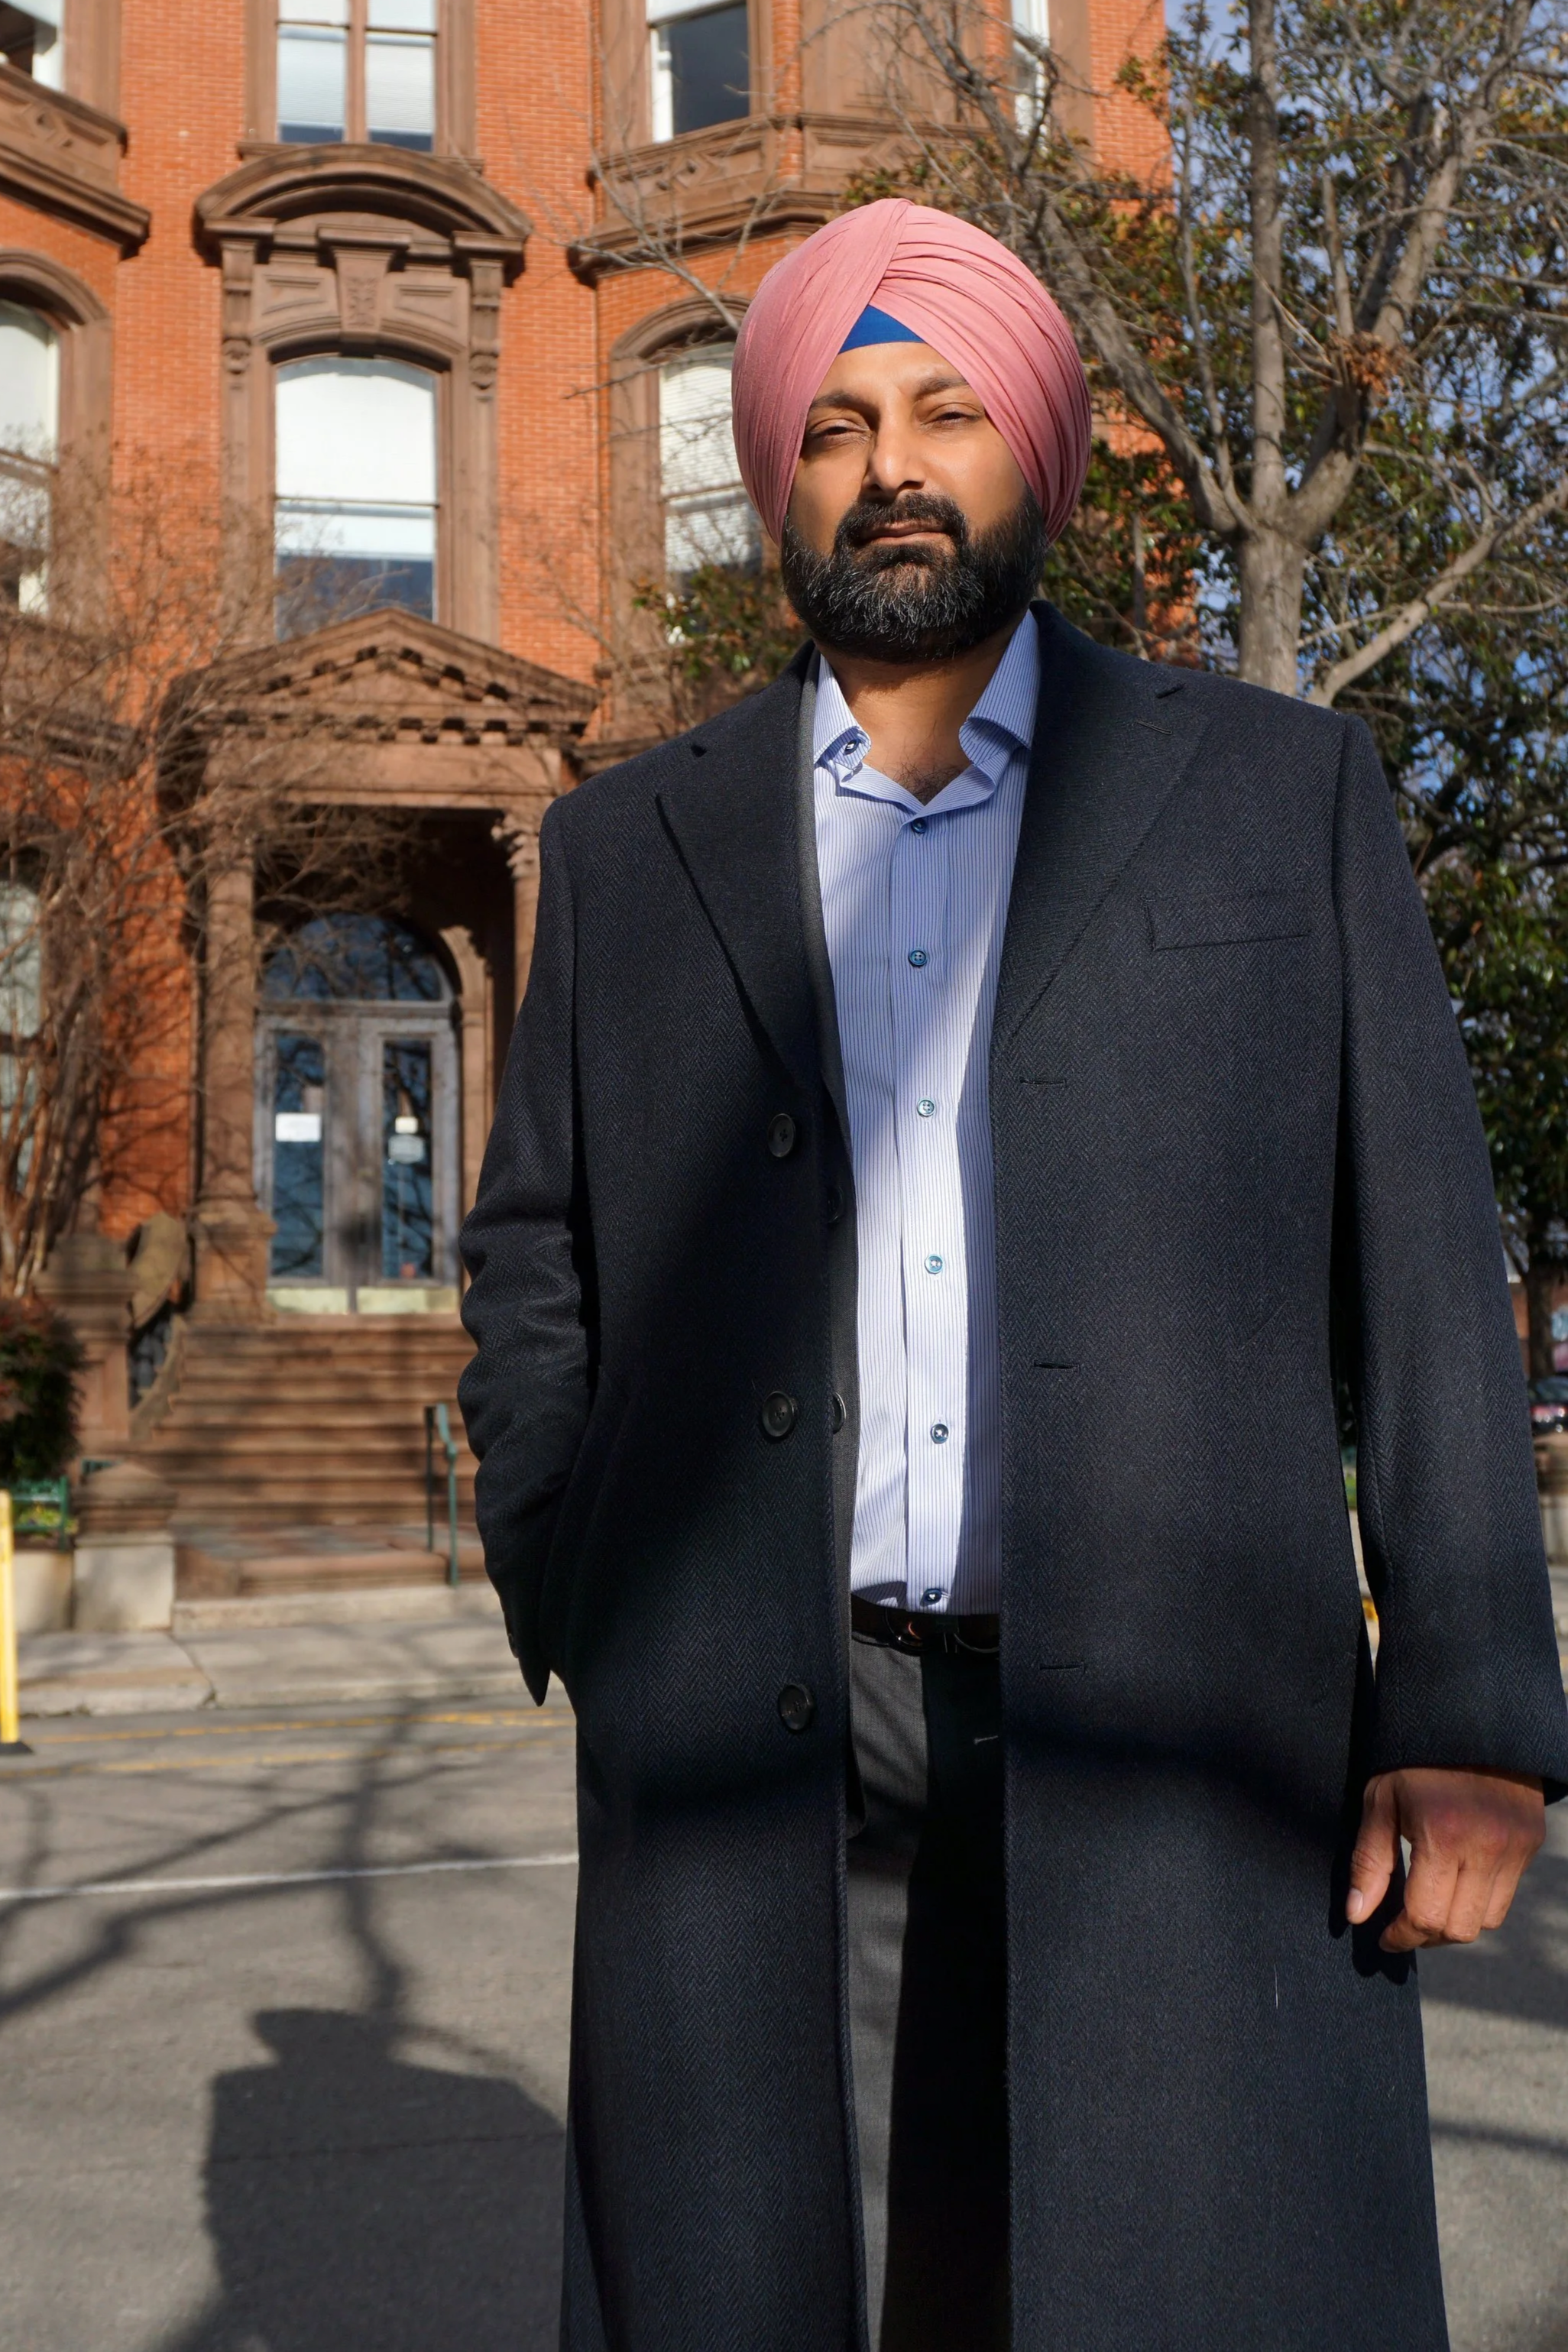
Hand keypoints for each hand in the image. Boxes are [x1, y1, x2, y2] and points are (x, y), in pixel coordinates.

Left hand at [1346, 1767, 1545, 1950]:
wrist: (1470, 1717)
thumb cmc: (1414, 1758)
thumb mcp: (1381, 1801)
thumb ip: (1369, 1862)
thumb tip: (1358, 1916)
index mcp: (1443, 1836)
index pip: (1425, 1916)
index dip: (1401, 1936)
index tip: (1384, 1937)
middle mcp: (1486, 1848)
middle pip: (1459, 1928)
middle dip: (1427, 1936)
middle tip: (1403, 1925)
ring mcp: (1515, 1847)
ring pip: (1487, 1919)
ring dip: (1455, 1922)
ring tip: (1429, 1904)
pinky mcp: (1530, 1843)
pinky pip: (1506, 1894)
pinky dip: (1479, 1900)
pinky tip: (1456, 1880)